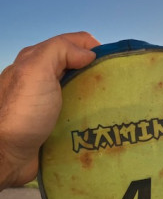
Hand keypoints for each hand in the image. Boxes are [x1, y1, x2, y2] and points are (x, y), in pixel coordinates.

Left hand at [0, 31, 100, 189]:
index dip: (95, 48)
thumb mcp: (36, 71)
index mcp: (38, 60)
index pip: (74, 43)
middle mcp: (44, 78)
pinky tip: (101, 118)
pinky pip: (79, 111)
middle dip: (99, 71)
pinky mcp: (56, 121)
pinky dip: (91, 112)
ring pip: (82, 89)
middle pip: (80, 65)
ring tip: (114, 103)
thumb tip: (89, 53)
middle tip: (116, 85)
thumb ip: (60, 52)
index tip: (113, 63)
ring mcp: (50, 101)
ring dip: (98, 94)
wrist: (7, 154)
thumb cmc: (22, 113)